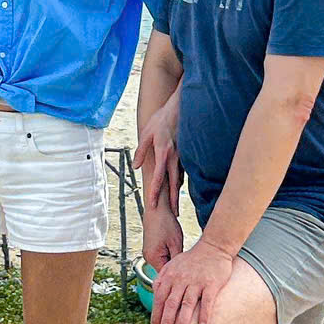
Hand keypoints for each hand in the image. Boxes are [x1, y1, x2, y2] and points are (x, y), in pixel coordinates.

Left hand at [133, 89, 180, 214]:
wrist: (180, 107)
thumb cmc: (162, 119)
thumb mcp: (146, 133)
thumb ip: (141, 151)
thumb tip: (136, 167)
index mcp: (164, 154)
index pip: (159, 178)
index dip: (155, 193)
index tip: (152, 205)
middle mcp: (175, 158)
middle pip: (174, 184)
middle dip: (172, 201)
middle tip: (172, 215)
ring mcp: (183, 156)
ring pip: (181, 178)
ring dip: (178, 193)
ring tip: (176, 207)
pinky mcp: (187, 153)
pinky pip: (184, 170)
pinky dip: (182, 181)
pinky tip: (180, 188)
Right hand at [142, 207, 183, 273]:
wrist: (156, 209)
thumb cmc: (165, 223)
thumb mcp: (176, 243)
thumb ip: (178, 260)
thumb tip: (182, 272)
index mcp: (153, 258)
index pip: (166, 276)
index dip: (177, 275)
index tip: (187, 274)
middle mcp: (148, 257)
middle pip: (164, 270)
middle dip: (175, 268)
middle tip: (186, 263)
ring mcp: (148, 253)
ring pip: (163, 263)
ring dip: (171, 260)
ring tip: (179, 252)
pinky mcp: (150, 249)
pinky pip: (160, 257)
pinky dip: (168, 255)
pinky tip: (174, 247)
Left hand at [150, 236, 233, 323]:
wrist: (213, 247)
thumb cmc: (193, 258)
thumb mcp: (173, 263)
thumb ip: (162, 277)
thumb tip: (154, 291)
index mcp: (170, 276)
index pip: (160, 298)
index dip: (156, 314)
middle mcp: (181, 279)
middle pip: (171, 303)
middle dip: (166, 321)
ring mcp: (197, 282)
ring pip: (187, 304)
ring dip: (183, 321)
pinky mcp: (211, 284)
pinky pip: (207, 302)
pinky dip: (204, 315)